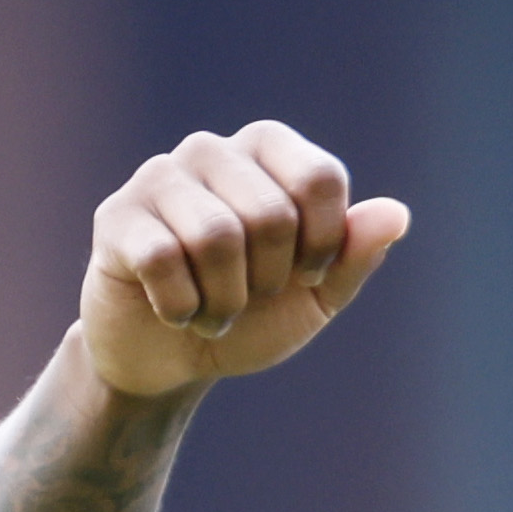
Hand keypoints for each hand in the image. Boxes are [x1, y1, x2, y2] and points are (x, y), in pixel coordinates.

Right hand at [82, 122, 411, 397]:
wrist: (172, 361)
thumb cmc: (252, 316)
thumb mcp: (316, 297)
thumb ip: (354, 256)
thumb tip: (396, 214)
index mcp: (268, 154)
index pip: (319, 176)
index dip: (324, 242)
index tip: (309, 275)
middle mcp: (212, 151)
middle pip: (271, 213)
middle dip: (271, 280)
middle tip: (252, 296)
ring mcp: (159, 177)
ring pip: (216, 236)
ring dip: (226, 302)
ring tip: (216, 312)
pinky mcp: (116, 216)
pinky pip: (163, 260)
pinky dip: (183, 308)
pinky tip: (176, 313)